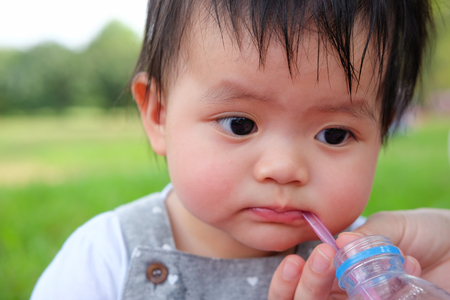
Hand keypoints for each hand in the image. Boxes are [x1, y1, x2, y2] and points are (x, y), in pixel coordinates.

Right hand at [268, 209, 441, 299]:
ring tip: (377, 262)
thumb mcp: (392, 226)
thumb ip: (364, 237)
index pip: (302, 283)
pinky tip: (409, 268)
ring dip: (339, 291)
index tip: (294, 262)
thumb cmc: (425, 232)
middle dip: (307, 288)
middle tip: (323, 259)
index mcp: (339, 272)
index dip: (291, 280)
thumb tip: (338, 244)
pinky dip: (382, 296)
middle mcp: (349, 295)